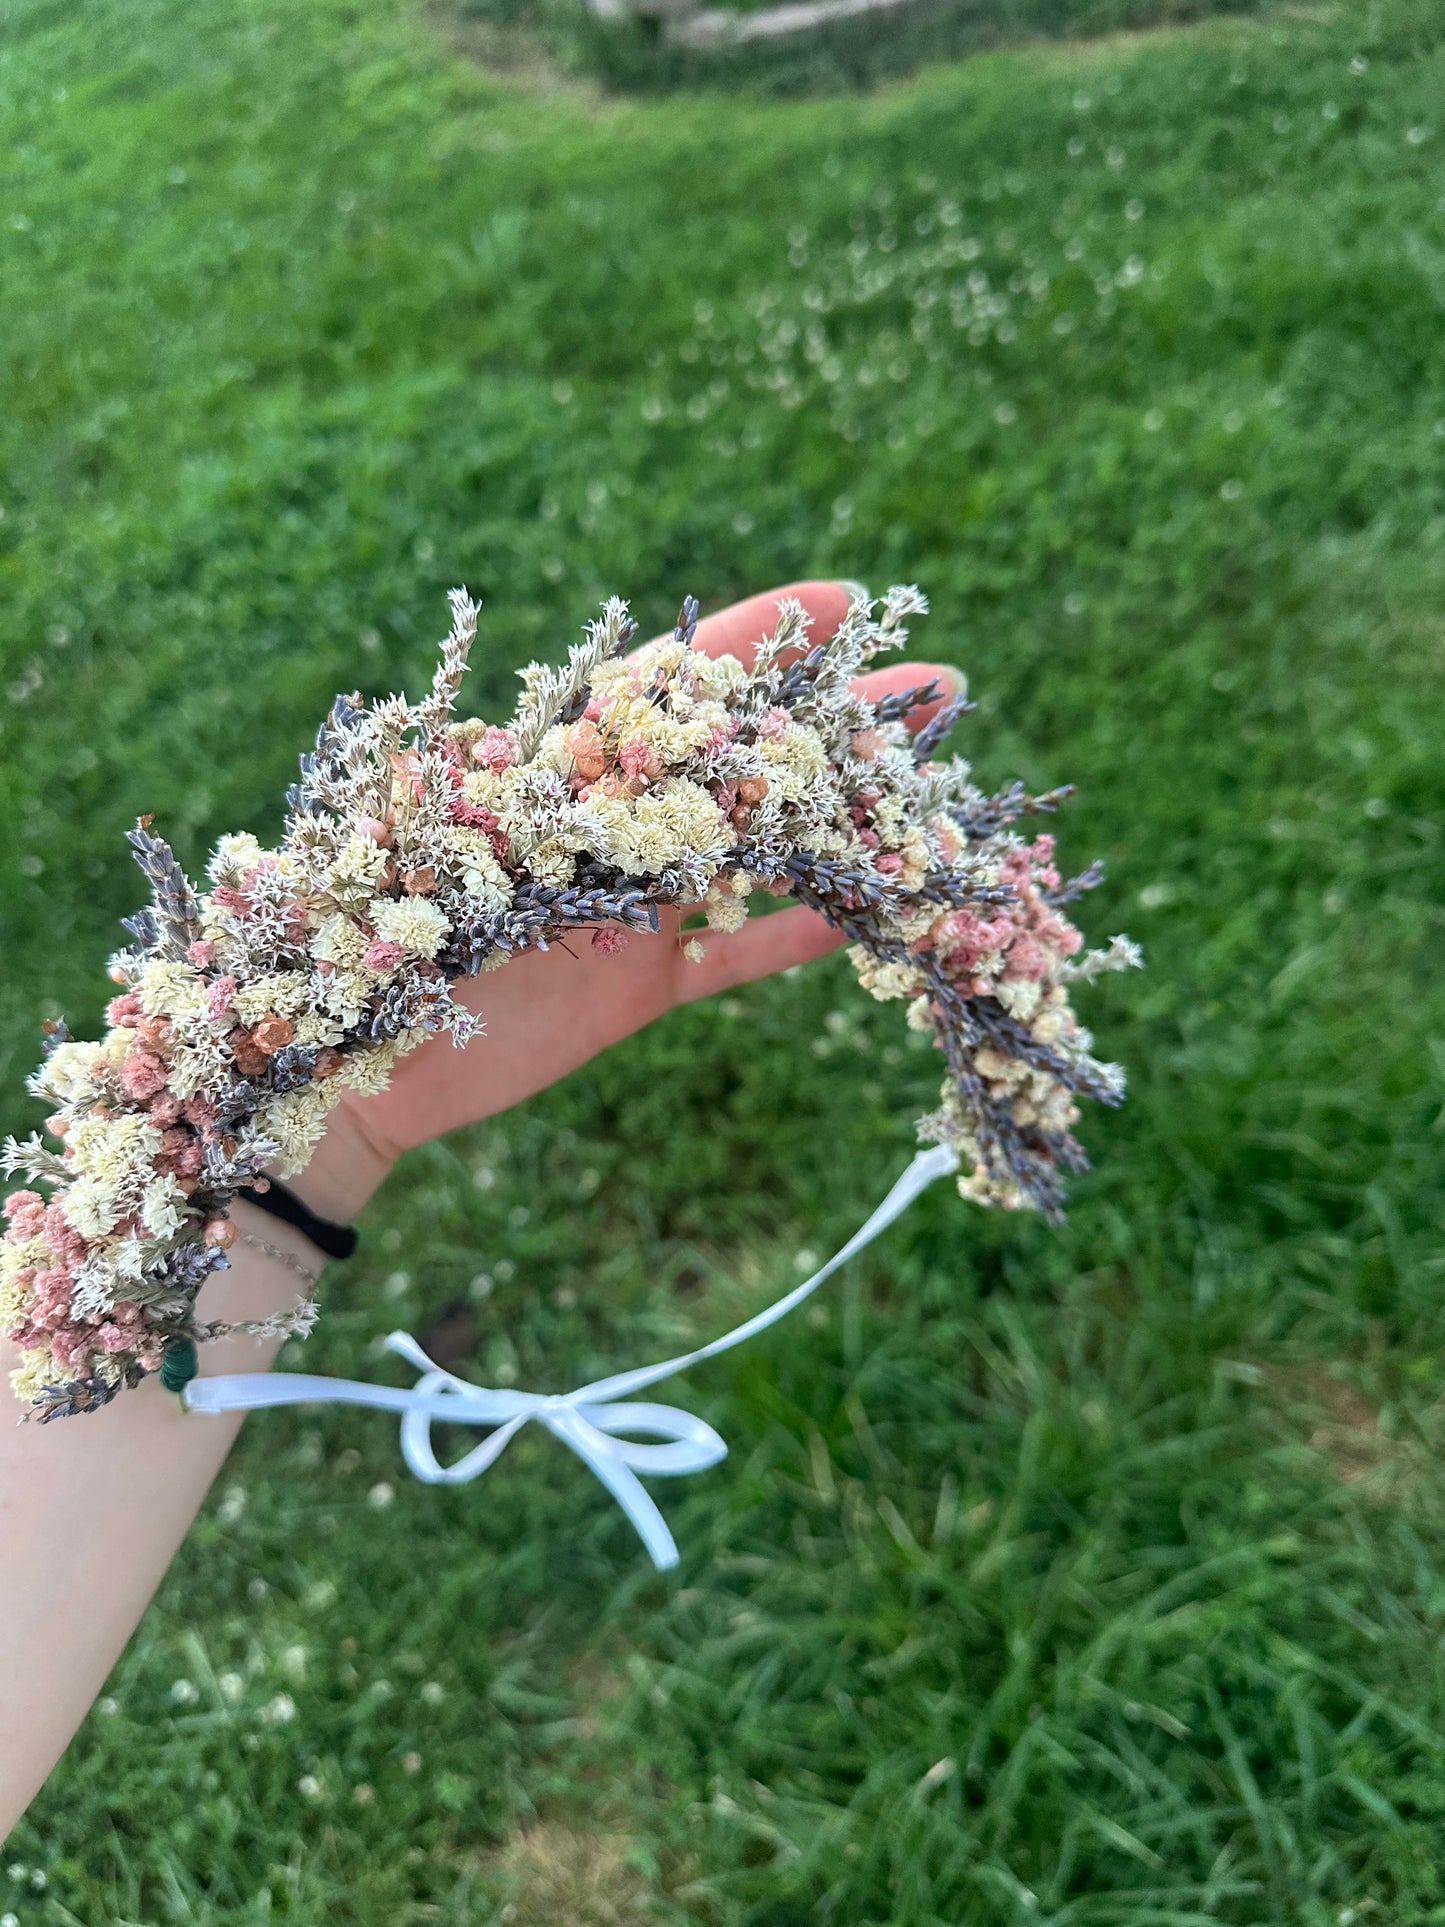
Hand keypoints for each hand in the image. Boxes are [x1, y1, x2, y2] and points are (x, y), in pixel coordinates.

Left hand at [293, 581, 960, 1223]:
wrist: (345, 1066)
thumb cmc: (358, 944)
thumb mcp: (410, 854)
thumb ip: (464, 799)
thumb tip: (499, 741)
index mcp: (558, 776)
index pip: (669, 692)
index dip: (753, 642)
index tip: (841, 602)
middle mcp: (610, 830)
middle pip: (741, 764)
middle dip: (837, 723)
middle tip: (937, 686)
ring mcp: (634, 906)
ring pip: (759, 855)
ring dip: (842, 821)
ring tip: (933, 789)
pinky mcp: (641, 985)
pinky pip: (737, 958)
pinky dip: (800, 940)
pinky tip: (878, 920)